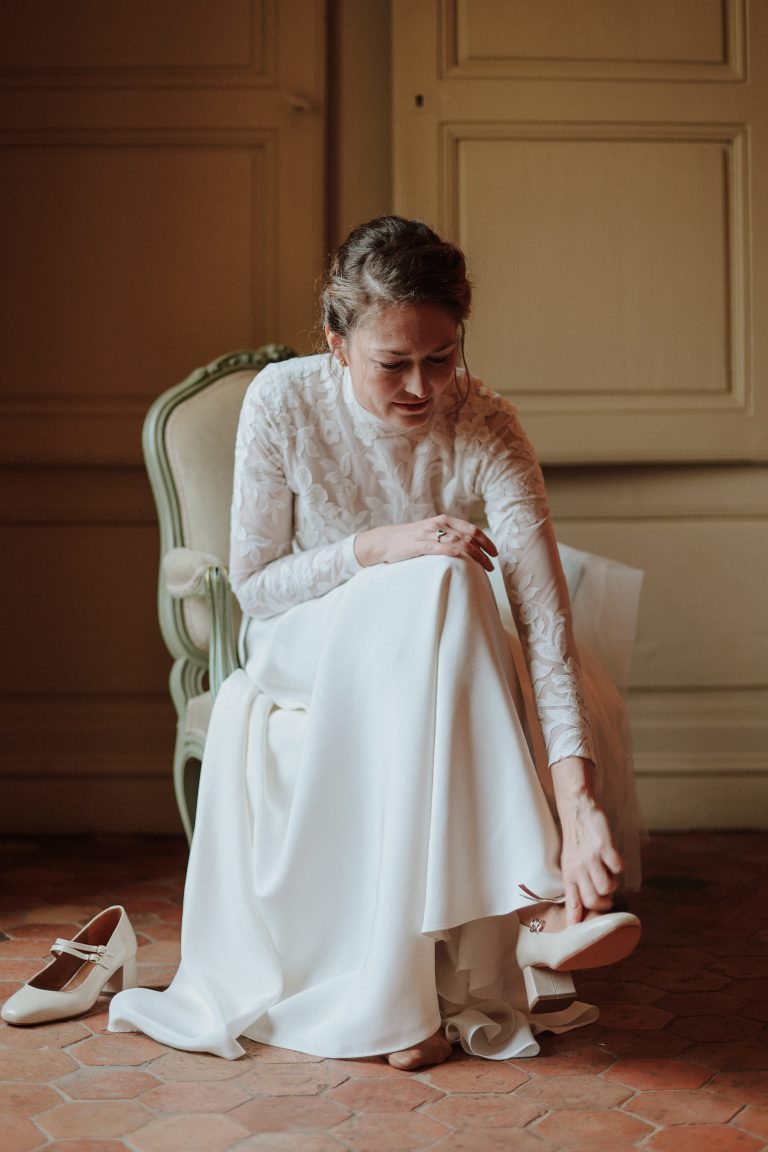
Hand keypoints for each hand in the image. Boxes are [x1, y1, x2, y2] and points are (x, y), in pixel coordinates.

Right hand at [354, 516, 497, 571]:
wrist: (386, 540)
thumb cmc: (412, 539)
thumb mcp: (433, 533)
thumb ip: (450, 536)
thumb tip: (471, 548)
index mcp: (444, 521)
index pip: (471, 529)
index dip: (486, 541)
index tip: (495, 553)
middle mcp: (438, 525)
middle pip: (467, 537)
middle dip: (483, 552)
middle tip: (491, 566)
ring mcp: (428, 534)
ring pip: (456, 542)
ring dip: (473, 555)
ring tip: (483, 566)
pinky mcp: (417, 545)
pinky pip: (436, 547)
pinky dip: (449, 550)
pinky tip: (459, 555)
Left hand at [559, 793, 623, 923]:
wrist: (577, 810)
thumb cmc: (576, 839)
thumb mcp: (569, 862)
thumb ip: (577, 882)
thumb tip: (586, 904)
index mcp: (569, 874)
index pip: (573, 903)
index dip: (576, 920)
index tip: (578, 935)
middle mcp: (578, 869)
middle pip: (593, 901)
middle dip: (604, 903)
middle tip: (607, 894)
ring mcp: (591, 858)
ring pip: (606, 887)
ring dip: (613, 884)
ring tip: (609, 873)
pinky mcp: (604, 847)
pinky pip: (617, 868)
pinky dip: (619, 868)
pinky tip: (613, 859)